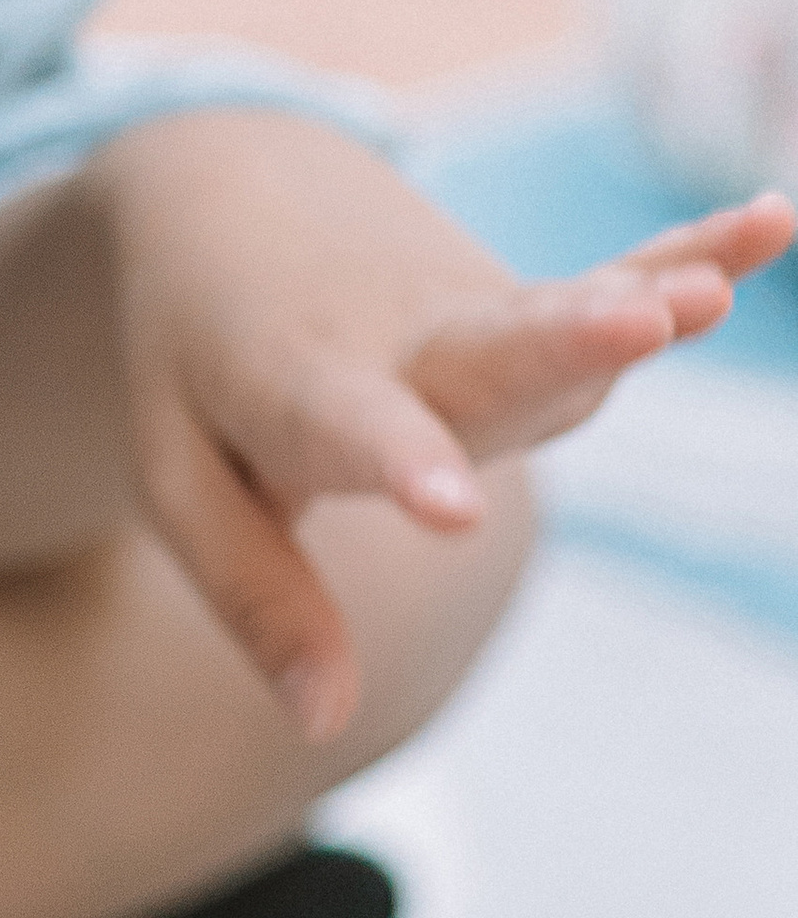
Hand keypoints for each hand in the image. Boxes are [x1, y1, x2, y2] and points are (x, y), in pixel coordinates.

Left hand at [99, 112, 794, 740]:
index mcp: (293, 382)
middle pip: (481, 350)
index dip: (402, 465)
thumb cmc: (193, 364)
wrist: (214, 198)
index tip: (449, 506)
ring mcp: (467, 311)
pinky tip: (771, 221)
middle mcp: (396, 338)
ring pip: (558, 322)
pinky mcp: (521, 300)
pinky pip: (612, 277)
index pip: (348, 431)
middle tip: (635, 322)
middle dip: (558, 344)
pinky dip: (692, 249)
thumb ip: (256, 594)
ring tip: (706, 294)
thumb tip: (323, 719)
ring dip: (640, 300)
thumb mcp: (178, 474)